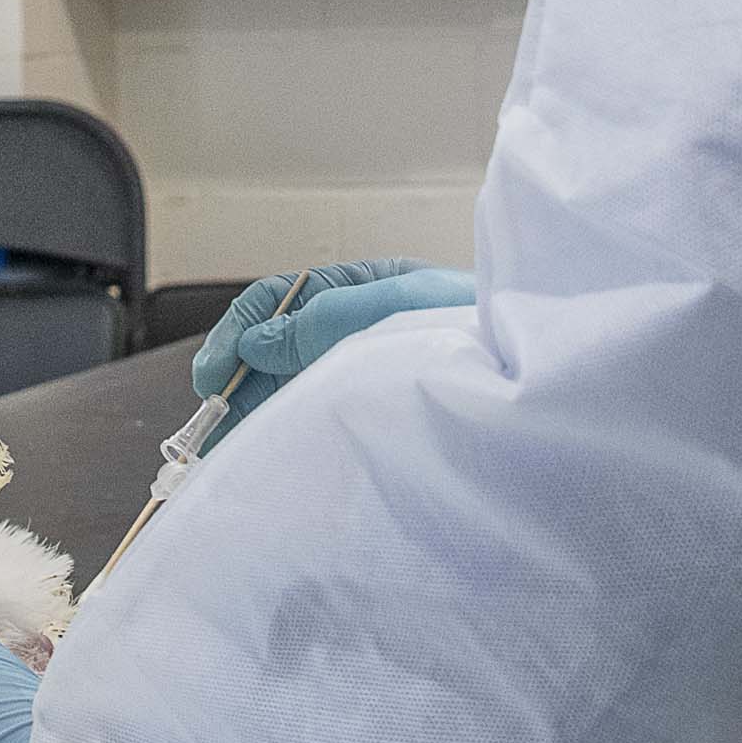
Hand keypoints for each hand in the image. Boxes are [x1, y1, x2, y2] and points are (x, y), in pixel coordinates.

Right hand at [190, 261, 473, 433]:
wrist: (532, 377)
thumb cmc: (475, 330)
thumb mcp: (394, 310)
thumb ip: (323, 322)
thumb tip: (256, 342)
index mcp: (363, 289)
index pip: (279, 300)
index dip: (238, 333)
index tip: (211, 376)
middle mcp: (360, 327)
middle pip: (278, 348)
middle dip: (238, 382)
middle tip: (209, 426)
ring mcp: (368, 369)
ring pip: (294, 386)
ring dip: (256, 412)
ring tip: (225, 451)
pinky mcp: (379, 408)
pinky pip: (320, 414)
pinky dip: (287, 431)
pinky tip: (266, 453)